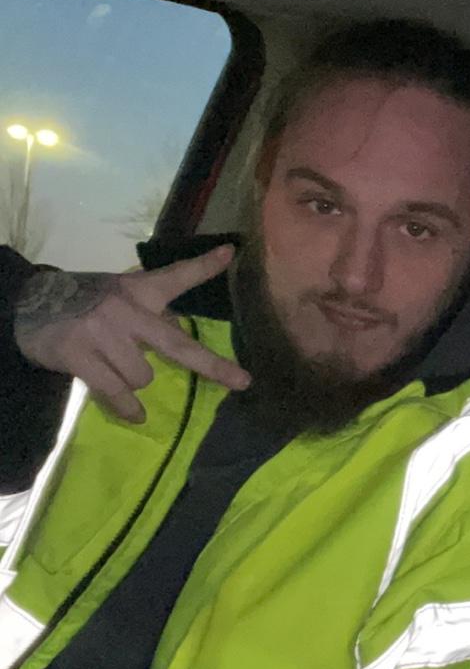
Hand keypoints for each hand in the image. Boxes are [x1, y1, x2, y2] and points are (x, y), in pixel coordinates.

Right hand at [14, 245, 250, 422]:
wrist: (28, 304)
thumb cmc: (87, 303)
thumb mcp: (120, 296)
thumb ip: (150, 312)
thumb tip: (180, 337)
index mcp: (139, 290)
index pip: (176, 276)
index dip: (204, 266)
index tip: (232, 253)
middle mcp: (124, 308)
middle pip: (177, 344)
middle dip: (213, 366)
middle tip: (242, 381)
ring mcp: (101, 332)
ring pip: (143, 376)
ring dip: (136, 380)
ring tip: (115, 365)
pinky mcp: (79, 355)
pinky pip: (116, 392)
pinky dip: (127, 408)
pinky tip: (136, 415)